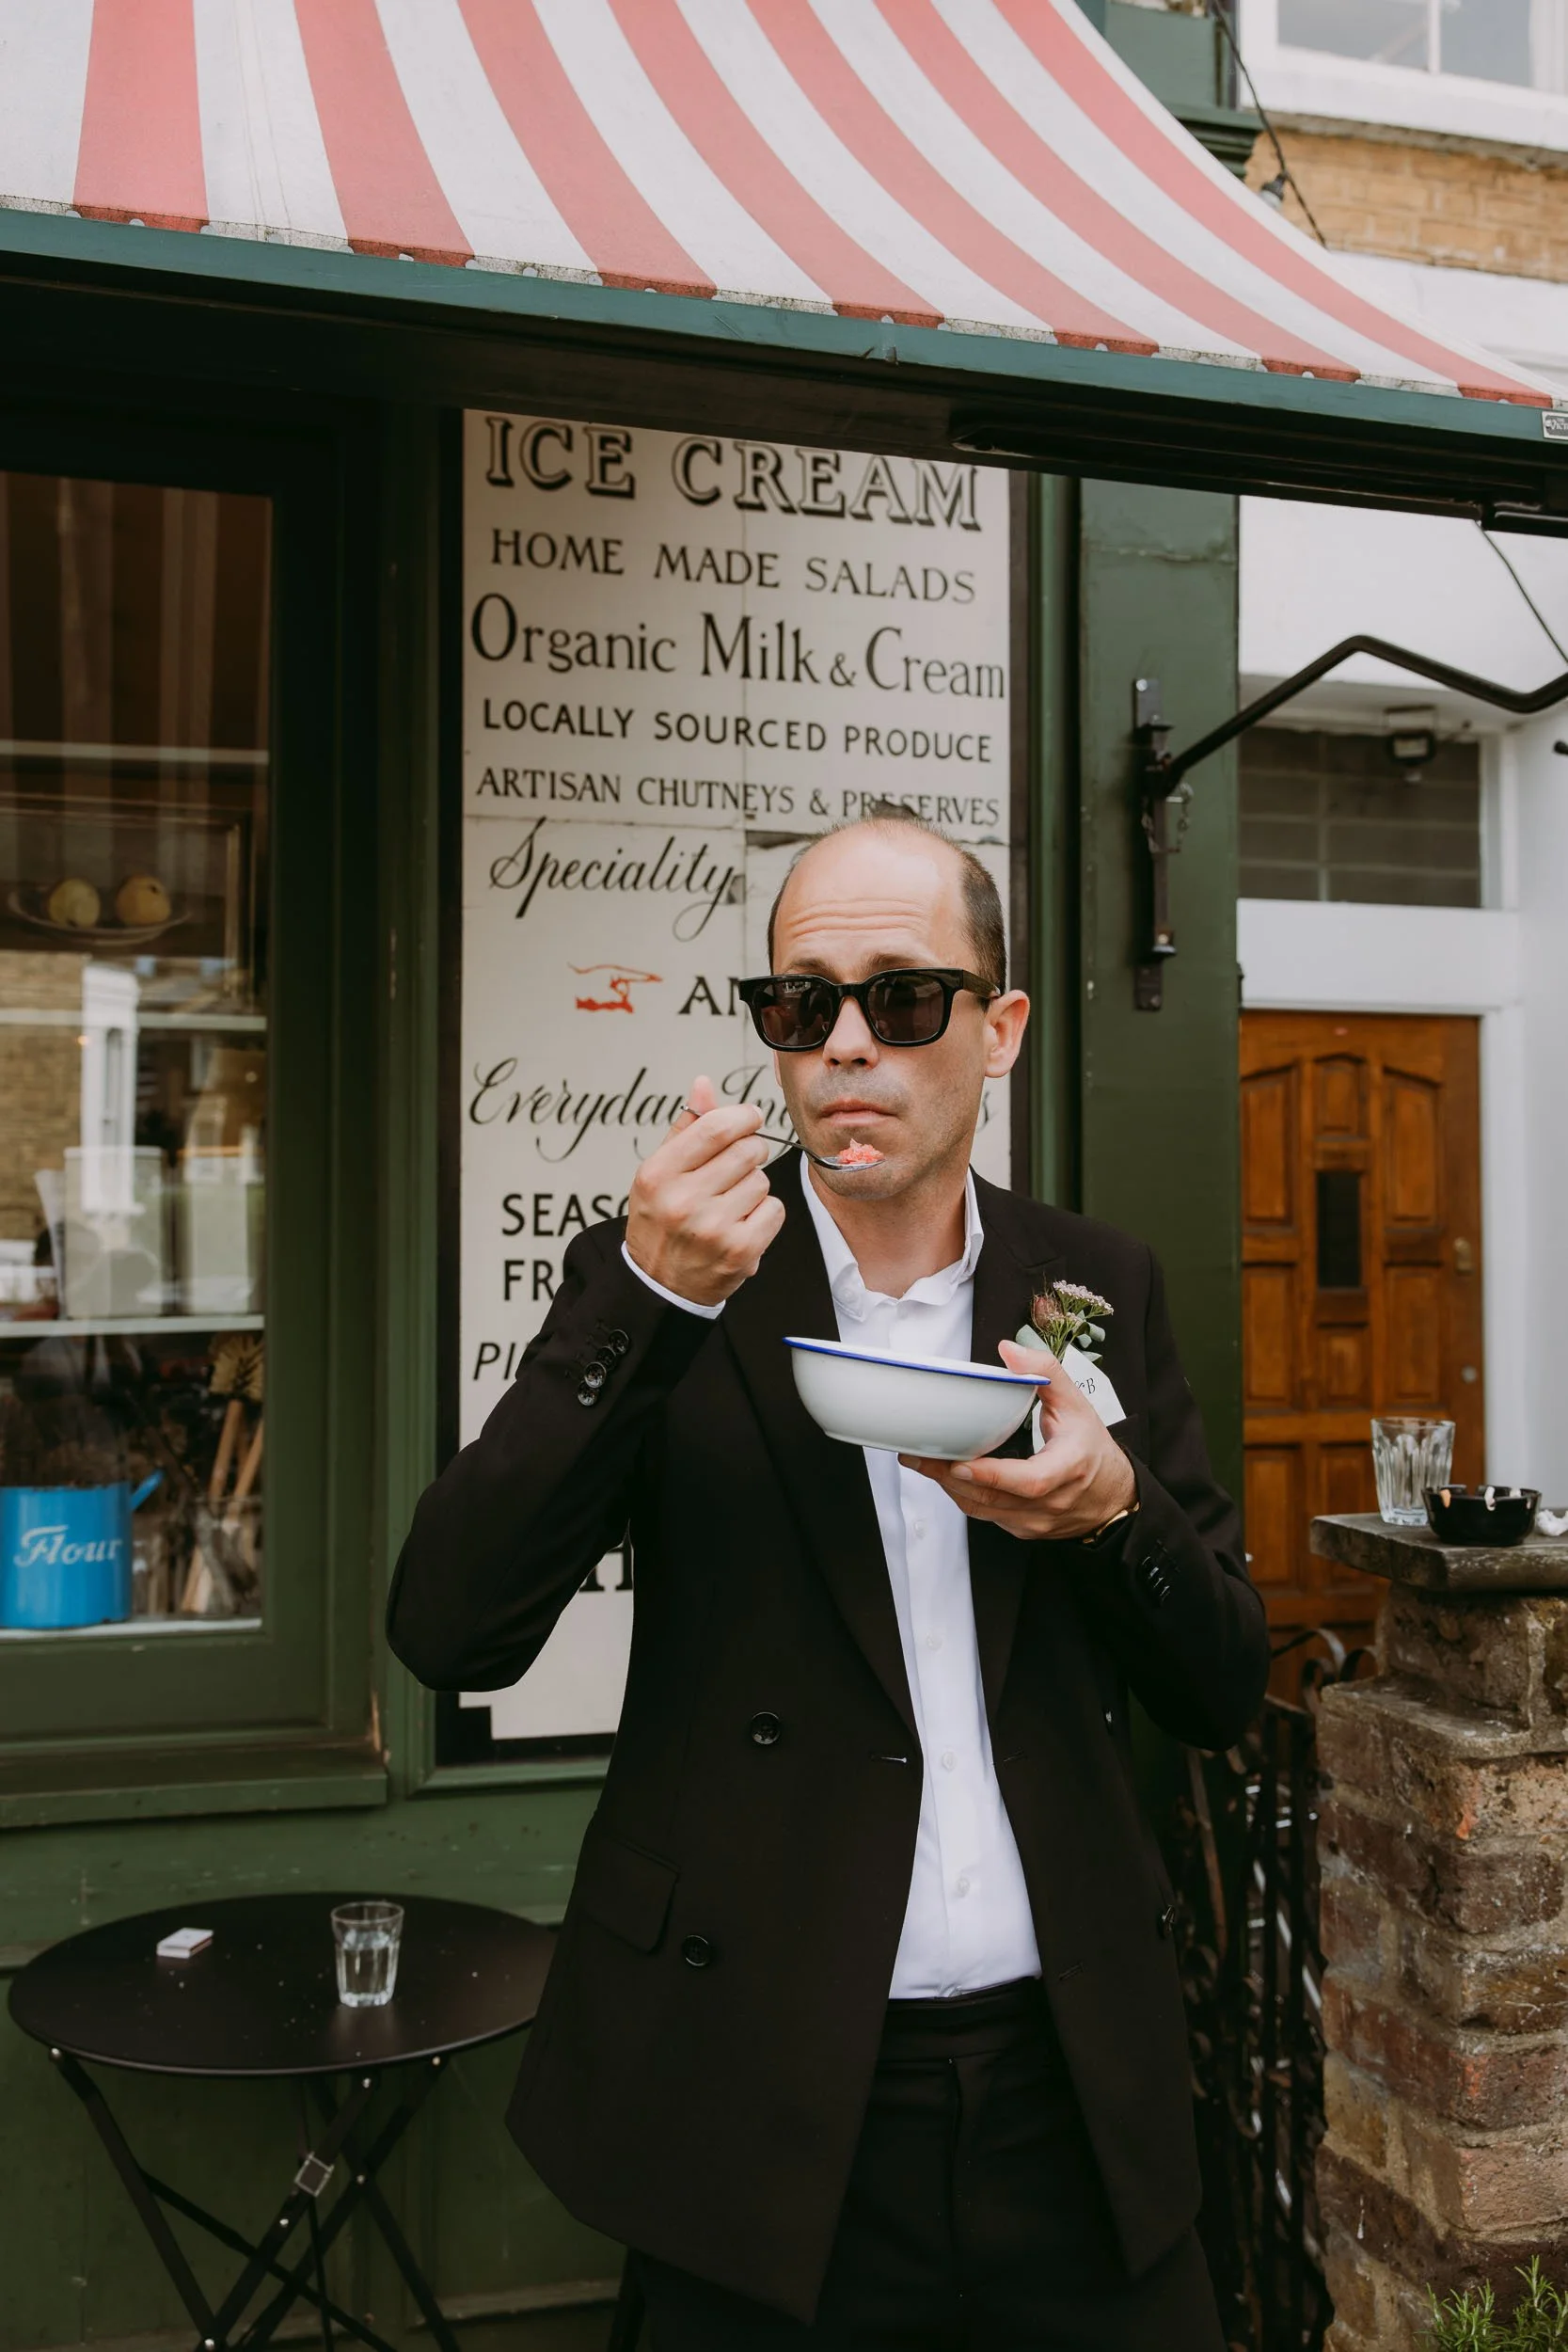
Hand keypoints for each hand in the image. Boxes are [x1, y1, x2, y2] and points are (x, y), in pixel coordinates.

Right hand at [625, 1076, 785, 1307]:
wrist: (660, 1285)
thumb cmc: (662, 1221)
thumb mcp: (660, 1173)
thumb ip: (685, 1129)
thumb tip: (704, 1084)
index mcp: (658, 1174)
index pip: (715, 1128)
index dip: (743, 1116)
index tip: (751, 1118)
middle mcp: (682, 1200)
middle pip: (748, 1150)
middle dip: (751, 1153)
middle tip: (737, 1168)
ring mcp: (712, 1228)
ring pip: (762, 1180)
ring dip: (754, 1187)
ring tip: (730, 1204)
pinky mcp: (740, 1250)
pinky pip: (774, 1208)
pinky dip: (765, 1214)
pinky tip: (742, 1224)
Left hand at [900, 1339, 1135, 1541]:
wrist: (1113, 1497)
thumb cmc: (1092, 1449)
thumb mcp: (1078, 1404)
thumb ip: (1046, 1372)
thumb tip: (1009, 1351)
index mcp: (1069, 1468)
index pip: (1029, 1481)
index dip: (992, 1474)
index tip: (959, 1463)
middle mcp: (1052, 1501)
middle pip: (993, 1497)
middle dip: (950, 1477)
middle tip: (918, 1455)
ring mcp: (1036, 1521)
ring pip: (984, 1509)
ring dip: (950, 1487)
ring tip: (922, 1462)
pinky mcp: (1023, 1529)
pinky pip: (986, 1515)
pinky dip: (964, 1495)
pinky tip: (947, 1475)